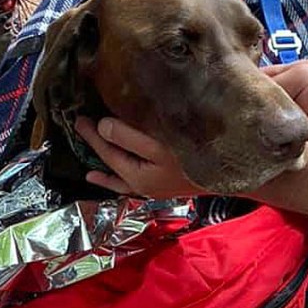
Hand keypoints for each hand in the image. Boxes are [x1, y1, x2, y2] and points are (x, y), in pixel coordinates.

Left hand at [76, 117, 200, 197]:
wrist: (228, 176)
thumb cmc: (193, 161)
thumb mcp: (158, 147)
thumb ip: (128, 137)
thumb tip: (102, 127)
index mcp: (137, 177)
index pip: (108, 153)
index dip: (92, 136)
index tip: (79, 119)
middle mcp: (140, 187)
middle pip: (111, 164)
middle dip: (95, 147)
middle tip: (80, 126)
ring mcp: (151, 188)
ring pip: (118, 177)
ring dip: (104, 167)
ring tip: (87, 167)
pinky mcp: (163, 185)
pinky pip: (131, 183)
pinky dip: (117, 179)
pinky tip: (111, 178)